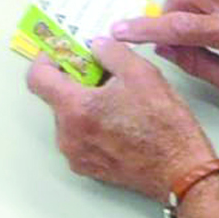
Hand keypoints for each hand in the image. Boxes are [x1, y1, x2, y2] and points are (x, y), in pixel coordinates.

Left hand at [25, 36, 218, 201]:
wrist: (181, 171)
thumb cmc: (163, 125)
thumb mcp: (140, 73)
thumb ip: (110, 51)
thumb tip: (95, 46)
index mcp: (75, 110)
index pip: (37, 78)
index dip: (47, 60)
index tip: (62, 54)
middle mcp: (68, 136)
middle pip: (56, 98)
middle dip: (75, 80)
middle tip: (101, 71)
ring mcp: (77, 155)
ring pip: (69, 118)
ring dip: (85, 103)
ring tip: (116, 97)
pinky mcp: (89, 168)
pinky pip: (80, 137)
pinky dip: (92, 123)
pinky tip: (118, 118)